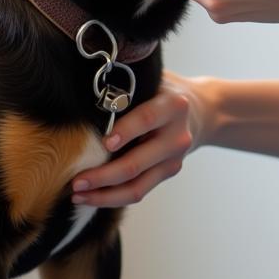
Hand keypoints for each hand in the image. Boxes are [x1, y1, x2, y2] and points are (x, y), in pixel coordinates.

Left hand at [71, 70, 213, 207]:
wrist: (202, 110)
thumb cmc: (164, 91)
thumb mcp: (153, 80)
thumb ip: (128, 88)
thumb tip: (84, 96)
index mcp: (173, 106)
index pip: (147, 119)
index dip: (126, 131)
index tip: (104, 142)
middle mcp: (177, 136)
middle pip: (137, 162)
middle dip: (103, 175)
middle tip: (76, 180)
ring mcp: (174, 159)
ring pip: (137, 186)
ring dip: (104, 195)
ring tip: (77, 195)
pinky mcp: (169, 173)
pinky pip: (139, 191)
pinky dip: (113, 198)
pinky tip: (91, 197)